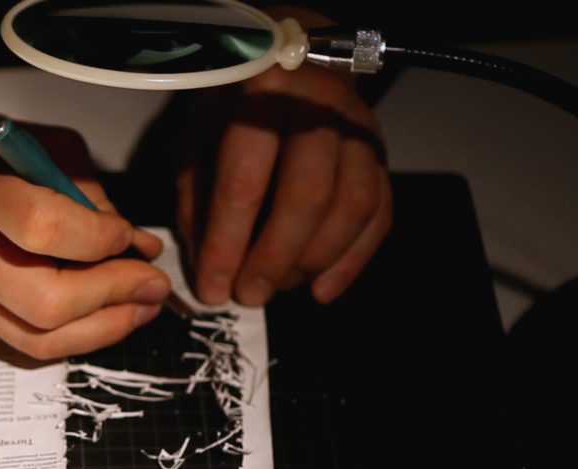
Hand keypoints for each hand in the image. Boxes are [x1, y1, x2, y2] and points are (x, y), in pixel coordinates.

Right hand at [0, 90, 169, 358]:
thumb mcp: (41, 147)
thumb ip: (91, 196)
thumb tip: (140, 249)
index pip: (43, 229)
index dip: (101, 241)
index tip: (130, 237)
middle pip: (45, 302)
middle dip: (113, 297)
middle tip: (153, 284)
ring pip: (40, 339)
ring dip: (105, 328)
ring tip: (142, 306)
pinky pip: (28, 344)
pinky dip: (77, 335)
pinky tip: (106, 315)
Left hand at [175, 6, 392, 306]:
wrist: (290, 63)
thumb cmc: (233, 104)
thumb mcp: (195, 137)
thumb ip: (196, 198)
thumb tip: (206, 266)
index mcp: (262, 95)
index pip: (244, 181)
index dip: (227, 243)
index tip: (213, 287)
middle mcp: (319, 106)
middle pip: (306, 196)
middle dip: (274, 258)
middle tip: (249, 295)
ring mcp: (359, 129)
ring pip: (351, 206)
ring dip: (314, 261)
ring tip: (279, 288)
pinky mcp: (381, 154)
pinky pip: (380, 214)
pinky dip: (353, 260)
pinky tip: (322, 289)